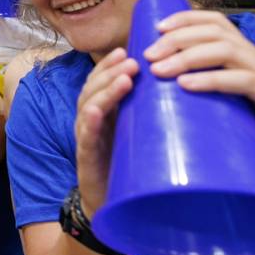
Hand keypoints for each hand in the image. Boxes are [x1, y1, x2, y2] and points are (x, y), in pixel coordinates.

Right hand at [74, 48, 138, 217]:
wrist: (110, 204)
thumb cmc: (123, 166)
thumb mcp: (132, 133)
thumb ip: (140, 113)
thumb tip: (169, 88)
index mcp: (100, 114)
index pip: (99, 82)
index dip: (108, 65)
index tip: (125, 50)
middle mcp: (89, 122)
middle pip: (92, 89)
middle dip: (109, 72)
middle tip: (131, 61)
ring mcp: (85, 139)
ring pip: (88, 107)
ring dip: (104, 91)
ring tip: (122, 79)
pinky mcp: (86, 159)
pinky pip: (85, 139)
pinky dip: (89, 124)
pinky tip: (95, 113)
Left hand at [145, 10, 254, 105]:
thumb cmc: (240, 107)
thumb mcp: (220, 81)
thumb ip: (199, 71)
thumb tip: (158, 67)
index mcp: (240, 47)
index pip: (215, 21)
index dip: (186, 19)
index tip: (158, 27)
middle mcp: (251, 54)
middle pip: (214, 32)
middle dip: (177, 39)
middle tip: (149, 55)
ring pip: (225, 51)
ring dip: (187, 57)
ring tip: (159, 70)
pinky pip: (240, 80)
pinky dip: (210, 79)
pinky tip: (185, 84)